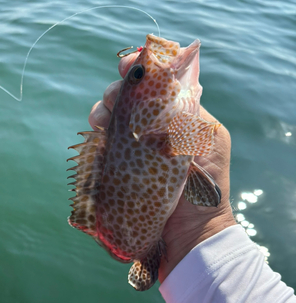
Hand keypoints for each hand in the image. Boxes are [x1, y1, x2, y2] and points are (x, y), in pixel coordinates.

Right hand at [89, 53, 235, 282]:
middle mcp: (154, 132)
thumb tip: (164, 83)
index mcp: (179, 119)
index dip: (141, 69)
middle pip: (129, 99)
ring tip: (100, 121)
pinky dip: (97, 136)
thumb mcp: (206, 141)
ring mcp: (134, 151)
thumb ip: (188, 110)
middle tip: (114, 100)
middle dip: (118, 92)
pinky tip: (97, 134)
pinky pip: (102, 145)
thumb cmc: (206, 188)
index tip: (128, 67)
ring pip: (112, 119)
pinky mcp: (119, 170)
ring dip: (103, 112)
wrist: (190, 235)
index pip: (157, 85)